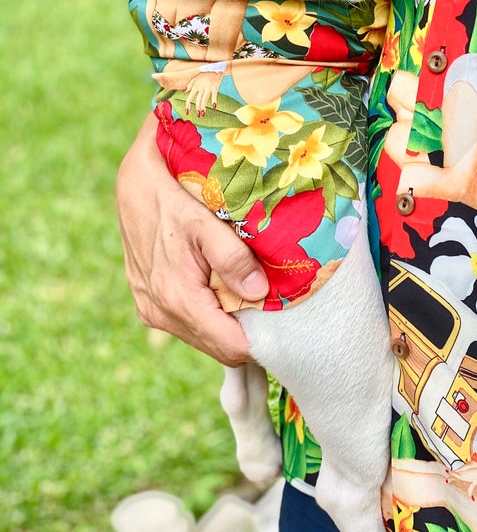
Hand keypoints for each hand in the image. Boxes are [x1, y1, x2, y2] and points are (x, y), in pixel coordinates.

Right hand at [115, 114, 268, 365]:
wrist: (134, 183)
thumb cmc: (173, 196)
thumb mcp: (205, 220)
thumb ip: (232, 258)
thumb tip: (259, 293)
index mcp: (177, 298)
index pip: (230, 347)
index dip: (261, 344)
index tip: (287, 330)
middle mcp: (160, 311)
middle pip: (218, 348)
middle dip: (247, 334)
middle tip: (276, 312)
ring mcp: (151, 309)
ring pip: (203, 336)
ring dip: (228, 324)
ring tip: (252, 295)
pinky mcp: (148, 302)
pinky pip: (187, 322)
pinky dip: (210, 313)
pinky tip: (224, 289)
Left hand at [184, 69, 223, 115]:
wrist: (214, 67)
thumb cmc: (204, 73)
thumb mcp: (195, 78)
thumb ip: (189, 85)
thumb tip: (183, 91)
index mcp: (195, 86)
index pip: (190, 97)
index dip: (188, 105)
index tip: (187, 112)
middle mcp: (201, 87)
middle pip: (198, 100)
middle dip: (197, 108)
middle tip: (198, 115)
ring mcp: (208, 87)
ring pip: (205, 98)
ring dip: (203, 107)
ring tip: (203, 114)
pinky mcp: (215, 86)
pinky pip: (214, 94)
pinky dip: (214, 100)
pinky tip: (214, 106)